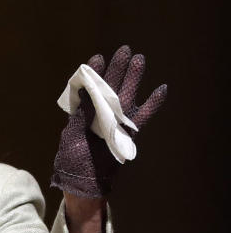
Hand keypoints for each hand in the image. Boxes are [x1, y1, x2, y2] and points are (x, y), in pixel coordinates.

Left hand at [51, 45, 166, 197]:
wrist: (84, 182)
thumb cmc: (72, 160)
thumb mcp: (70, 135)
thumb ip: (80, 114)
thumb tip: (85, 91)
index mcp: (83, 114)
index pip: (90, 89)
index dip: (94, 73)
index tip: (97, 58)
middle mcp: (101, 115)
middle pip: (111, 88)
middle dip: (117, 69)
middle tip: (124, 50)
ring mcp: (115, 123)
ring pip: (127, 96)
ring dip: (133, 79)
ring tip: (139, 60)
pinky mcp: (127, 133)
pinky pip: (143, 117)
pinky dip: (153, 104)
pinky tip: (161, 89)